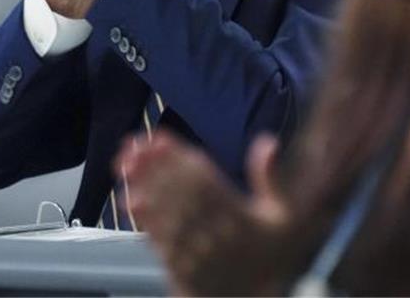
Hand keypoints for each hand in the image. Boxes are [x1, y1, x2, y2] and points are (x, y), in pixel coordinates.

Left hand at [117, 131, 302, 295]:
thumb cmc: (269, 256)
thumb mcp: (284, 216)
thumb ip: (271, 178)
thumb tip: (267, 140)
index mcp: (240, 218)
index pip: (205, 180)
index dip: (180, 156)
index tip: (160, 138)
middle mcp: (216, 235)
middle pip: (178, 193)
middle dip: (153, 166)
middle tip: (132, 147)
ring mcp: (196, 254)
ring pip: (165, 214)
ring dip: (143, 187)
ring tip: (125, 166)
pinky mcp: (182, 270)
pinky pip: (160, 241)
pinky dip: (144, 219)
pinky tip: (131, 201)